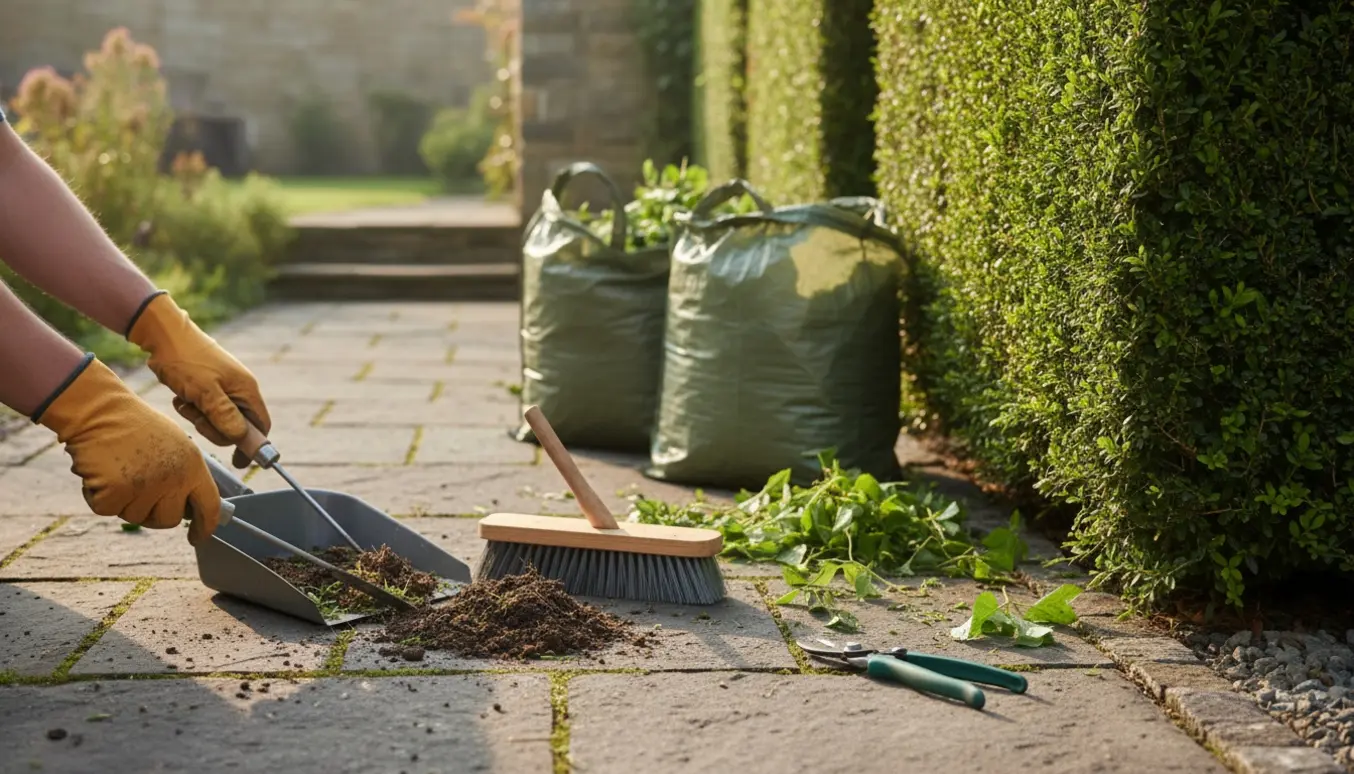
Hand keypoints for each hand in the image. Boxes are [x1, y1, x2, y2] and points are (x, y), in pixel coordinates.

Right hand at [34, 356, 222, 544]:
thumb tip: (191, 508)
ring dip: (125, 501)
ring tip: (121, 470)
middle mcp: (173, 480)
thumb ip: (186, 475)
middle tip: (141, 490)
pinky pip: (107, 510)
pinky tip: (101, 472)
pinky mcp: (115, 492)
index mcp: (193, 466)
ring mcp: (144, 488)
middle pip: (169, 520)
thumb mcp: (177, 445)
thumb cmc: (136, 426)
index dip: (206, 527)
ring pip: (136, 516)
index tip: (198, 536)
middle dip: (155, 512)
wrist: (100, 411)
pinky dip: (99, 496)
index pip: (209, 507)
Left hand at [126, 291, 270, 467]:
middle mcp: (240, 390)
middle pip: (238, 427)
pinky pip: (206, 410)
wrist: (164, 335)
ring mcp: (225, 389)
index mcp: (246, 389)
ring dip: (200, 418)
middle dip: (216, 429)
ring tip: (186, 403)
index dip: (252, 445)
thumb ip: (224, 415)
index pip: (261, 425)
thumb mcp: (204, 391)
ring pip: (219, 420)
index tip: (238, 462)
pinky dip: (193, 409)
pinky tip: (181, 398)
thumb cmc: (186, 360)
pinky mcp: (209, 388)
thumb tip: (241, 438)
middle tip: (197, 418)